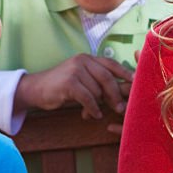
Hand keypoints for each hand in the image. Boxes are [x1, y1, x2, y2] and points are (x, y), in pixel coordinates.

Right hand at [14, 54, 133, 120]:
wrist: (36, 89)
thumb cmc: (62, 87)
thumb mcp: (82, 80)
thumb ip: (98, 83)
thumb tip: (120, 94)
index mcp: (88, 58)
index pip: (111, 64)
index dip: (125, 73)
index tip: (136, 82)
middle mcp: (82, 60)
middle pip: (107, 78)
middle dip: (115, 95)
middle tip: (120, 108)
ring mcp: (75, 70)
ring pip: (97, 90)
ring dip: (98, 104)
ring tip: (94, 112)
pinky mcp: (69, 83)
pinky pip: (88, 98)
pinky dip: (92, 108)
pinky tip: (92, 115)